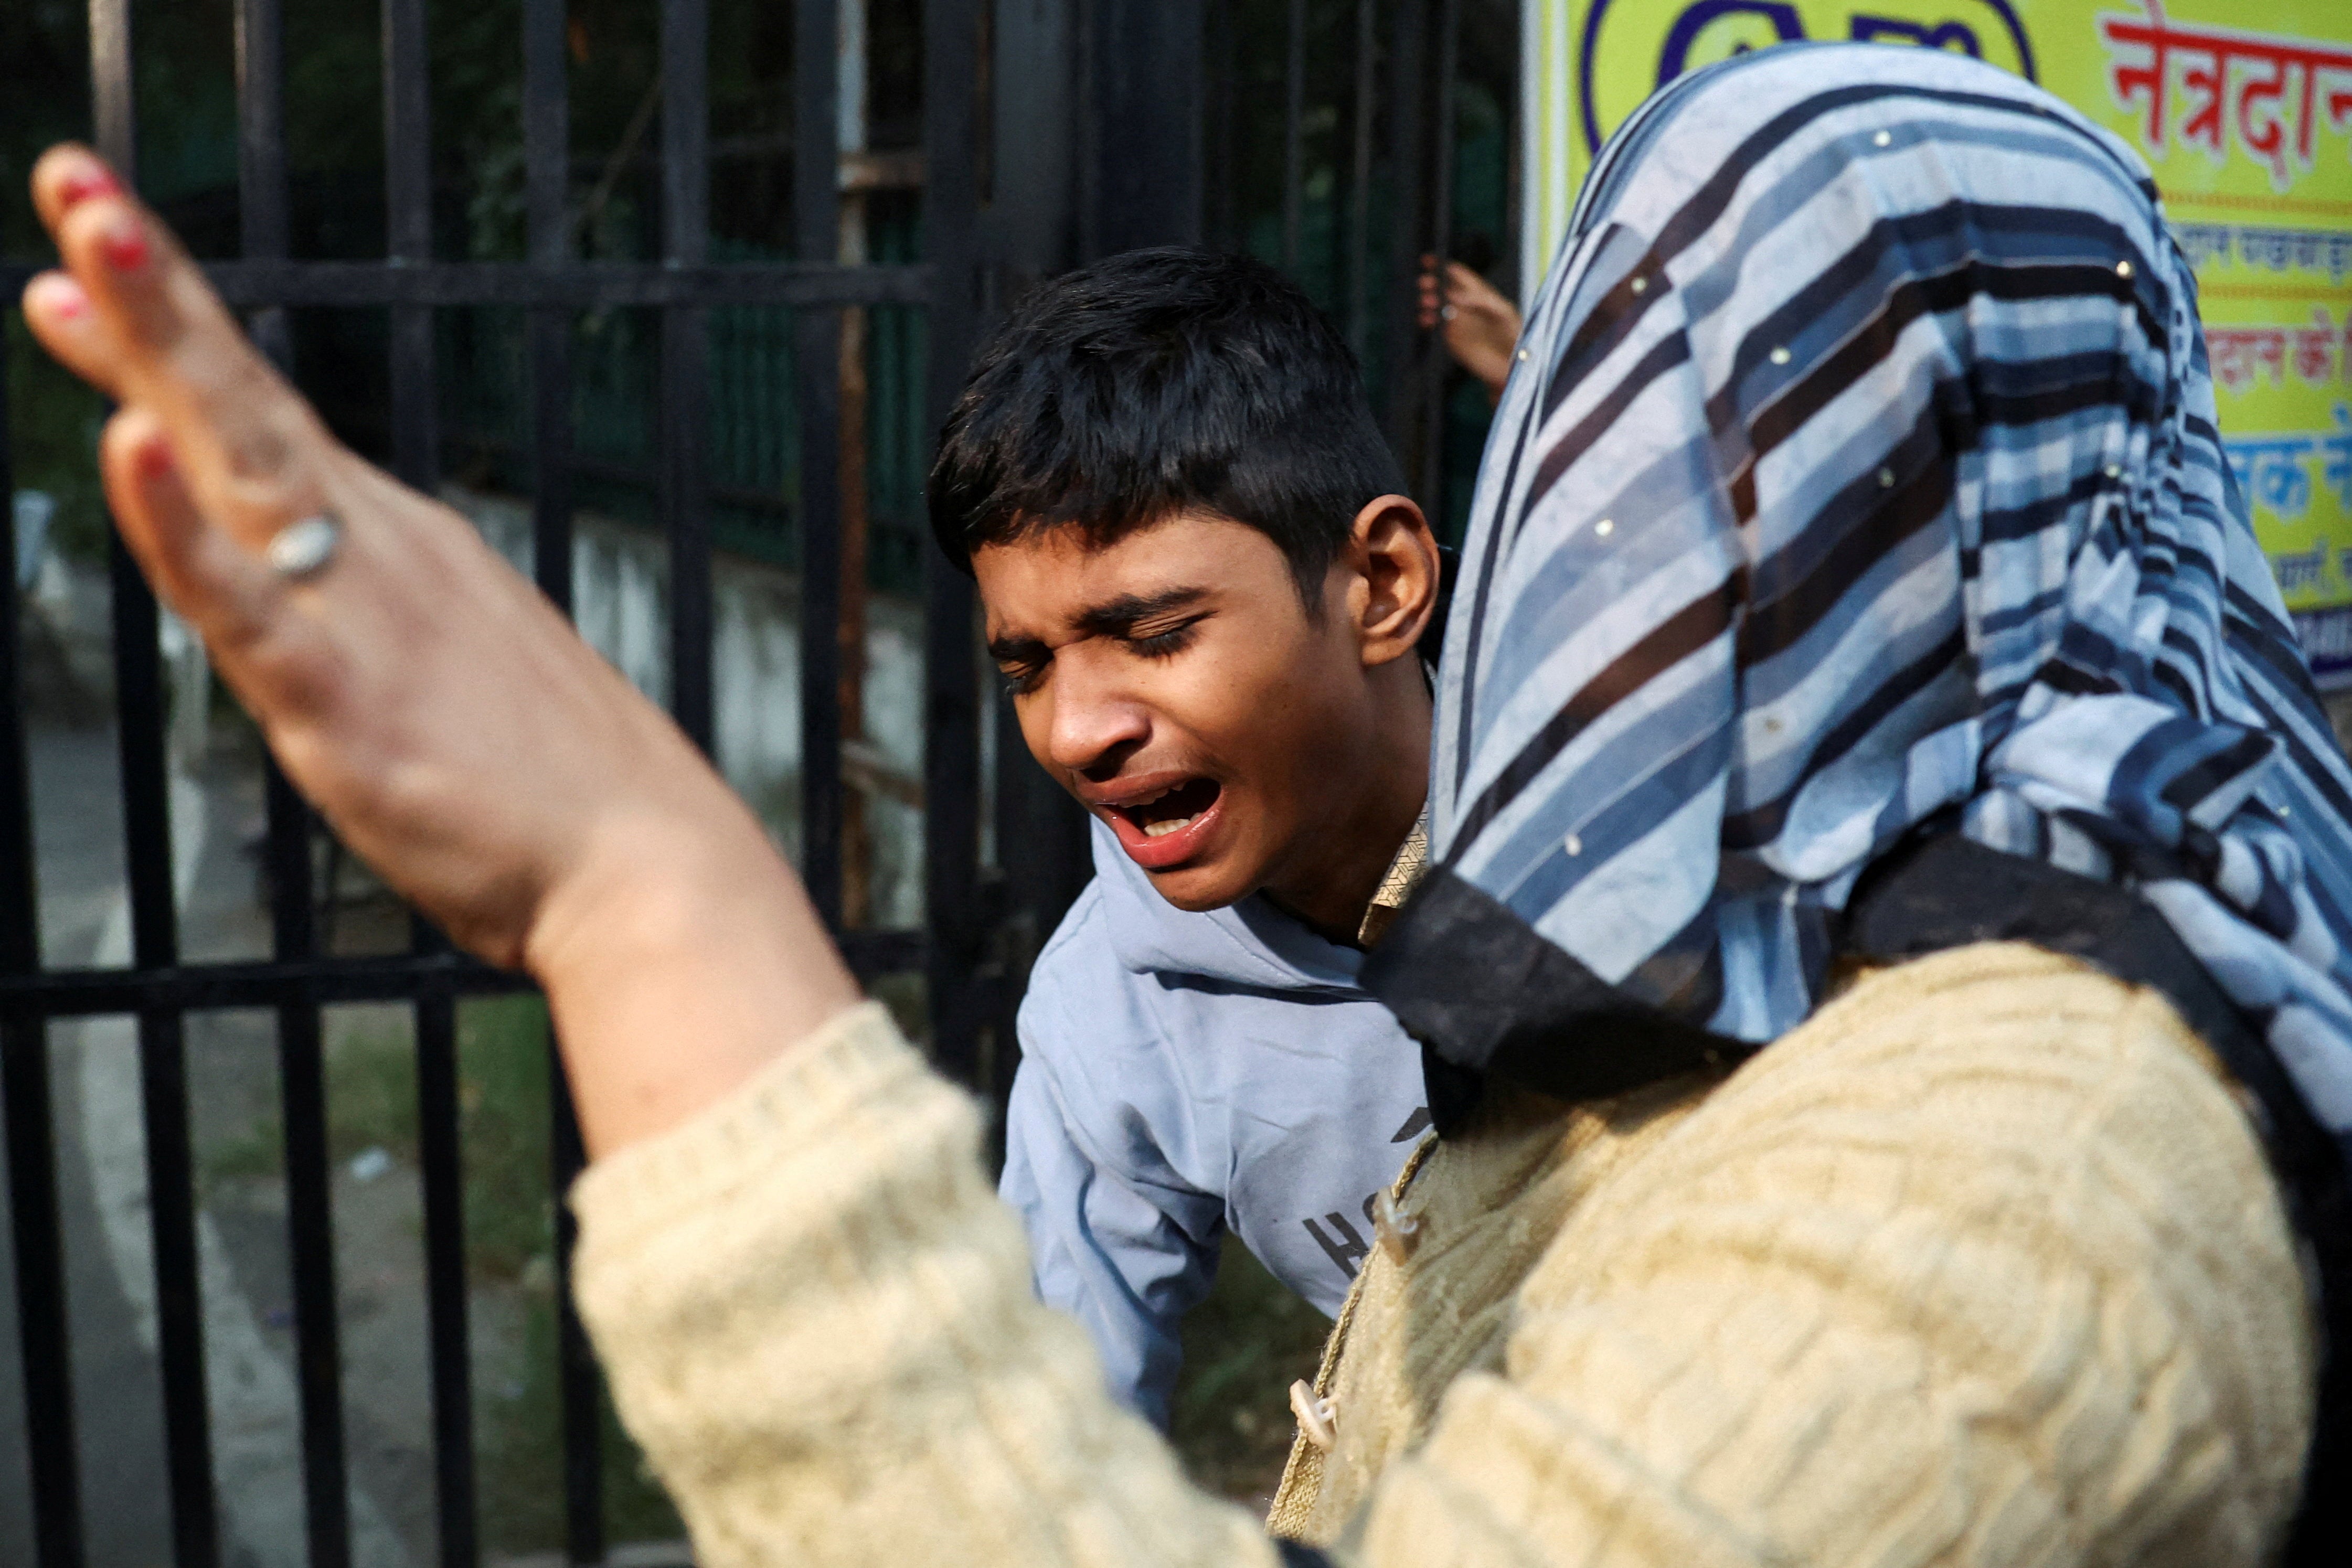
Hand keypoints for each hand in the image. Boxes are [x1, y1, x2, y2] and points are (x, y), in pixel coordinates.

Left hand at [21, 145, 857, 1152]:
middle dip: (153, 287)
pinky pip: (244, 602)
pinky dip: (179, 523)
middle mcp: (379, 555)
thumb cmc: (566, 798)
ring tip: (88, 241)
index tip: (99, 257)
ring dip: (160, 344)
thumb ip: (390, 631)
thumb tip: (348, 613)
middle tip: (76, 180)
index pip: (267, 424)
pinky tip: (128, 445)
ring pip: (238, 461)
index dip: (176, 334)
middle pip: (244, 403)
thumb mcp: (465, 679)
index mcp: (405, 552)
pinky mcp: (342, 700)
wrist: (650, 872)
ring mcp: (360, 617)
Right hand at [1416, 255, 1521, 400]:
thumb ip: (1480, 300)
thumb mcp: (1503, 312)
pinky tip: (1424, 319)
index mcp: (1481, 294)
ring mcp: (1458, 321)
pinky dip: (1427, 320)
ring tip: (1425, 302)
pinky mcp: (1452, 338)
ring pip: (1437, 306)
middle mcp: (1467, 305)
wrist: (1512, 367)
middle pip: (1444, 289)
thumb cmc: (1516, 337)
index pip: (1459, 275)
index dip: (1443, 266)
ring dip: (1428, 302)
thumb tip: (1454, 295)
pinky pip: (1435, 325)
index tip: (1429, 259)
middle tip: (1424, 283)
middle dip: (1432, 283)